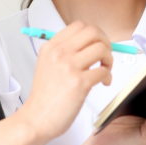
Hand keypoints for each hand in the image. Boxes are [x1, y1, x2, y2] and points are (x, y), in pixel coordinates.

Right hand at [24, 21, 112, 139]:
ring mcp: (69, 67)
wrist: (36, 119)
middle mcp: (59, 53)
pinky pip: (103, 71)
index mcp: (51, 47)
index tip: (97, 44)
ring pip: (101, 48)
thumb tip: (92, 44)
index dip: (94, 34)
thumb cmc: (44, 97)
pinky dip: (108, 76)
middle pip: (93, 32)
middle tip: (104, 56)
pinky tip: (103, 83)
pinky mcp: (79, 83)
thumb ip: (65, 53)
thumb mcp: (47, 65)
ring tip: (104, 70)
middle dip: (105, 42)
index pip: (79, 25)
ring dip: (109, 59)